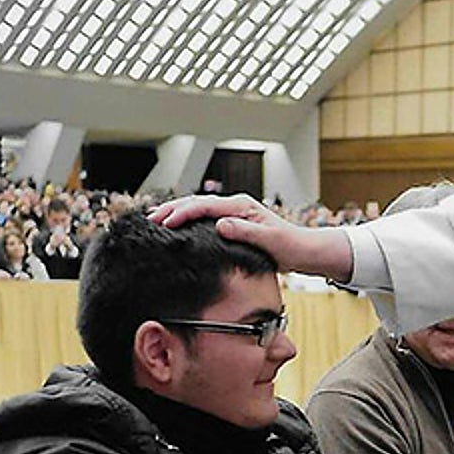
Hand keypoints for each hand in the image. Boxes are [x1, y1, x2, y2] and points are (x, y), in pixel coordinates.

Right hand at [147, 194, 353, 280]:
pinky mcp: (234, 223)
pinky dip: (188, 220)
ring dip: (177, 213)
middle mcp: (236, 206)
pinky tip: (177, 228)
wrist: (305, 251)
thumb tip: (220, 224)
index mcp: (242, 206)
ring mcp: (234, 214)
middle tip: (149, 219)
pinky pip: (205, 218)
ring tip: (155, 220)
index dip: (182, 213)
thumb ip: (245, 232)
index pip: (204, 206)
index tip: (164, 222)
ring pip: (198, 209)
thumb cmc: (290, 247)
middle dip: (172, 209)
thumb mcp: (269, 241)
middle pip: (196, 203)